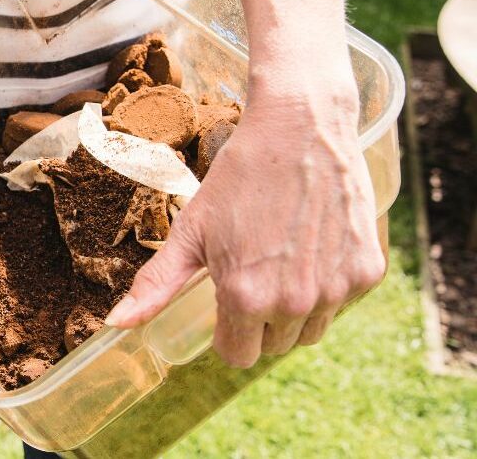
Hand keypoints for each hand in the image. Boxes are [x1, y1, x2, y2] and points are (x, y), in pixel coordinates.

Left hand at [104, 85, 385, 367]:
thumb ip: (156, 285)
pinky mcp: (367, 272)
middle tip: (254, 270)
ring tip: (282, 260)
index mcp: (245, 298)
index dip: (227, 331)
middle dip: (260, 320)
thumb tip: (116, 325)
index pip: (236, 355)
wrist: (300, 129)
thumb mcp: (190, 230)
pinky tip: (312, 246)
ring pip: (311, 330)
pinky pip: (343, 302)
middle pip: (273, 345)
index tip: (226, 300)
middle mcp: (294, 303)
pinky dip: (329, 285)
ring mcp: (336, 290)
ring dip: (296, 310)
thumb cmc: (239, 177)